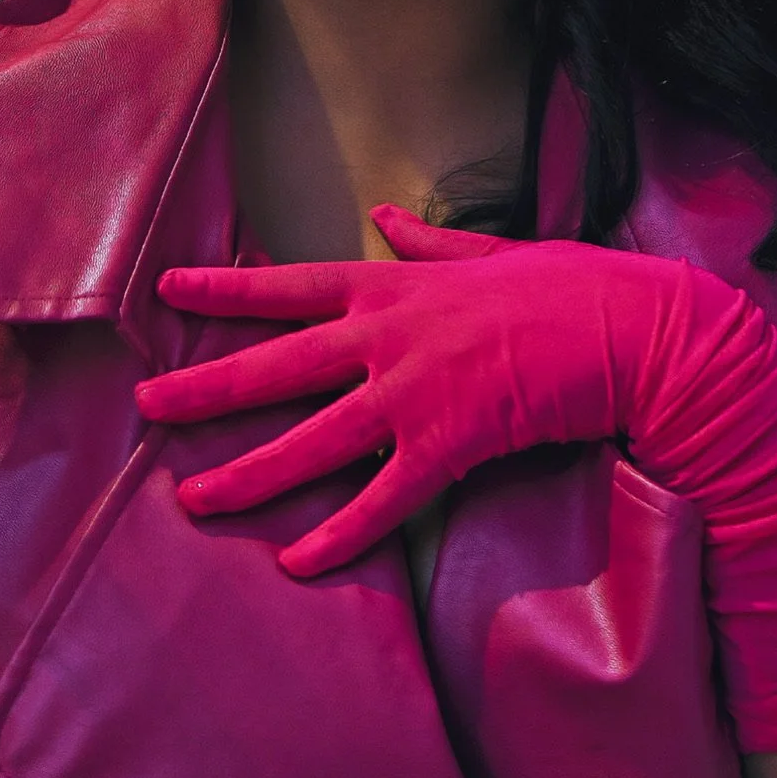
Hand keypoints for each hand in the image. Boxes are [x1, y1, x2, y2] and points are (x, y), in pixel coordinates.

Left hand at [139, 206, 574, 576]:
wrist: (631, 332)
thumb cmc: (568, 287)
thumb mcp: (490, 249)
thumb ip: (427, 242)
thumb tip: (385, 216)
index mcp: (396, 286)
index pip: (292, 284)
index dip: (226, 290)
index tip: (168, 289)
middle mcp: (390, 337)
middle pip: (278, 367)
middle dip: (206, 388)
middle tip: (145, 408)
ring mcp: (415, 393)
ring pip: (313, 442)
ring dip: (249, 473)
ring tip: (193, 498)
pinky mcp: (451, 446)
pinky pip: (382, 500)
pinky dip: (340, 535)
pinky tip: (298, 561)